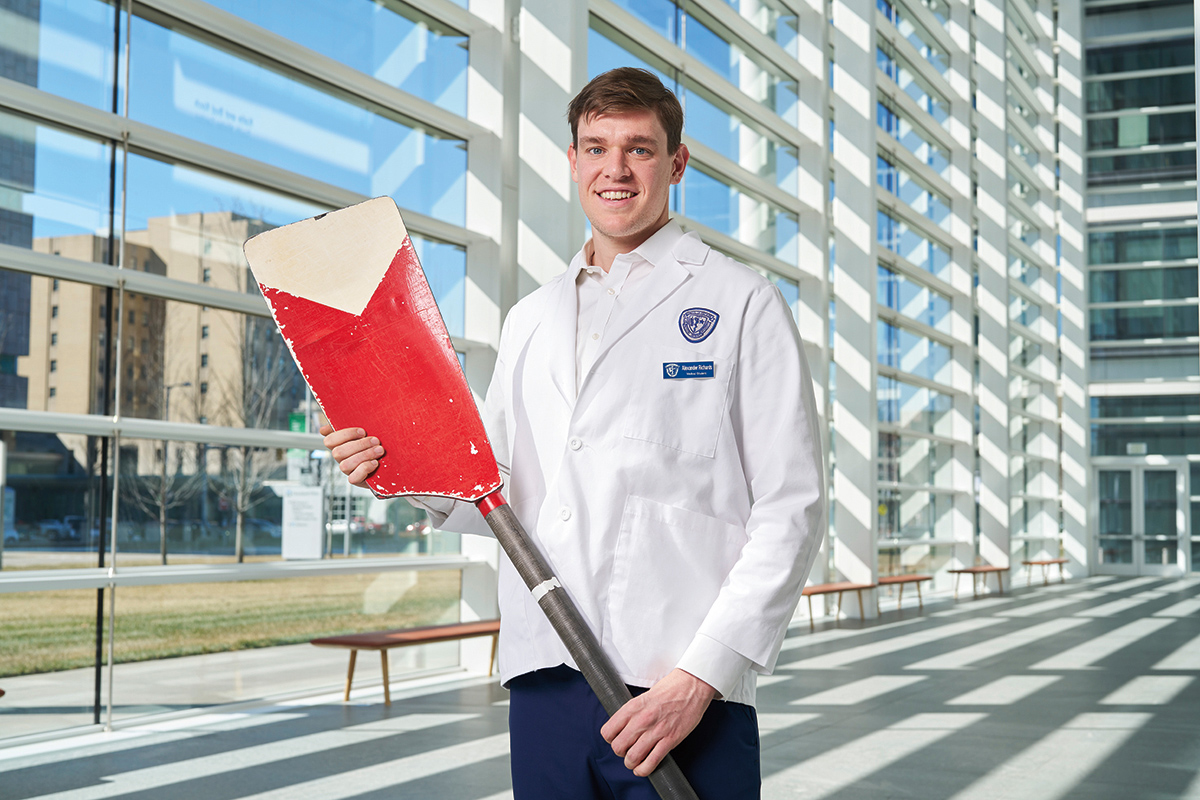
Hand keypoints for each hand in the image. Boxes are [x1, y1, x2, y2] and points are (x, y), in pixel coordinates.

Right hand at [320, 423, 383, 486]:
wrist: (389, 463)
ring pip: (345, 465)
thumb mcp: (362, 434)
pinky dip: (364, 469)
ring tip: (379, 450)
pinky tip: (375, 463)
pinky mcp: (357, 480)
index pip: (329, 441)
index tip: (362, 431)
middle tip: (375, 441)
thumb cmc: (374, 444)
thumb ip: (348, 425)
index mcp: (340, 445)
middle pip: (338, 452)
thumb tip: (323, 429)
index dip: (344, 435)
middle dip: (359, 445)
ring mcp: (348, 470)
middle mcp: (342, 458)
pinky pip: (353, 478)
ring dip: (364, 455)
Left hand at [601, 669, 715, 777]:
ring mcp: (656, 731)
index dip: (610, 739)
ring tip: (634, 761)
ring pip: (633, 757)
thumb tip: (623, 727)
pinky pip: (652, 761)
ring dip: (631, 763)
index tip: (616, 739)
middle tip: (626, 750)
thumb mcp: (644, 695)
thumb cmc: (670, 688)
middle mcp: (641, 720)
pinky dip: (644, 769)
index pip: (608, 731)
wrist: (692, 685)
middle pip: (618, 747)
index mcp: (633, 707)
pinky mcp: (670, 740)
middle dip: (620, 753)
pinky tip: (643, 768)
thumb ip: (632, 712)